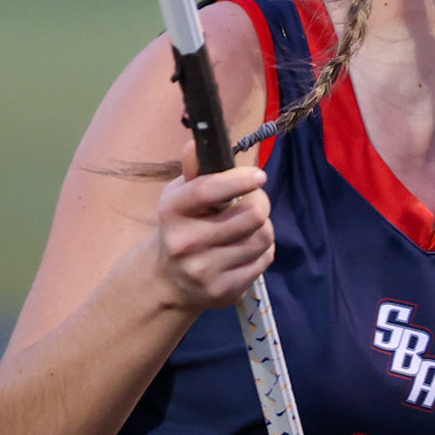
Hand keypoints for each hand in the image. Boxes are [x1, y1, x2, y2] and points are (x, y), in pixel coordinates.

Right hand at [151, 145, 273, 311]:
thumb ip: (194, 169)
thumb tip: (196, 143)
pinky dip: (263, 250)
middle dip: (261, 202)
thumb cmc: (182, 224)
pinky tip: (247, 248)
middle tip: (256, 200)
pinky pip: (264, 260)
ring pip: (262, 237)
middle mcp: (185, 242)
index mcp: (172, 210)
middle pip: (250, 214)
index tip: (259, 176)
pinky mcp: (223, 290)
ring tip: (249, 225)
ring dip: (264, 227)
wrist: (170, 280)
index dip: (239, 179)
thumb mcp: (181, 194)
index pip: (208, 190)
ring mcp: (204, 270)